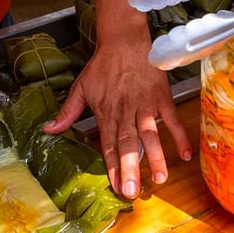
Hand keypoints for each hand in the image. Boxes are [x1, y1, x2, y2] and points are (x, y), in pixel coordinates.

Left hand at [43, 28, 191, 198]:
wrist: (124, 40)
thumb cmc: (102, 66)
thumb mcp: (80, 87)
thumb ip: (67, 112)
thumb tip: (48, 130)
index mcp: (106, 113)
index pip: (108, 146)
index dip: (112, 167)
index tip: (116, 188)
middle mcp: (126, 113)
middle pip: (127, 145)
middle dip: (130, 169)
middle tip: (133, 192)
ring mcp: (145, 106)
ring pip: (150, 135)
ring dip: (155, 157)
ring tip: (160, 179)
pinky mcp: (162, 98)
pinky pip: (172, 119)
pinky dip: (180, 136)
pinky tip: (186, 155)